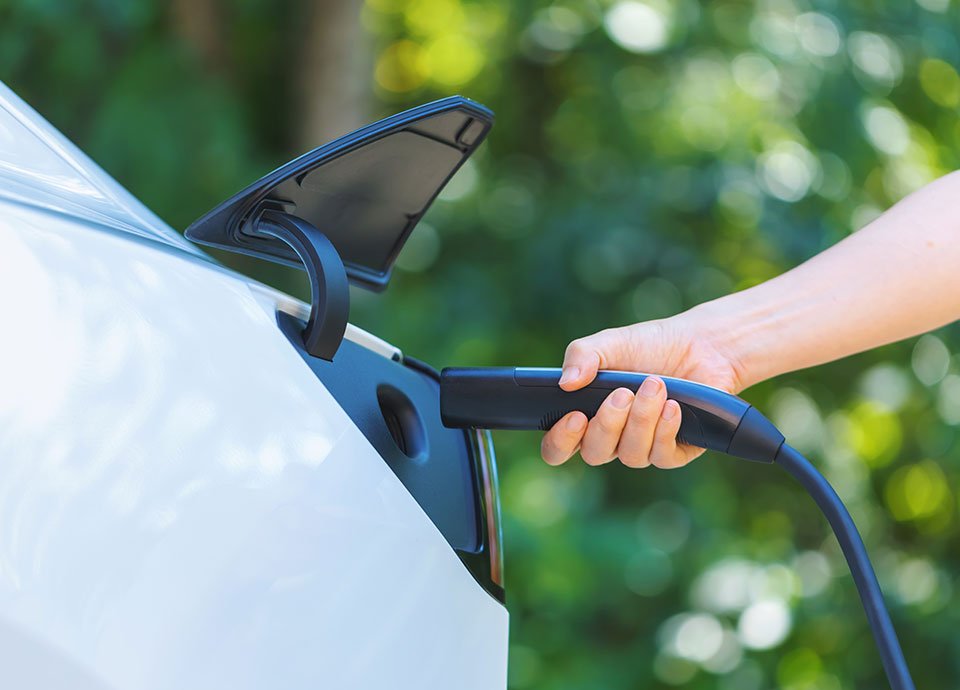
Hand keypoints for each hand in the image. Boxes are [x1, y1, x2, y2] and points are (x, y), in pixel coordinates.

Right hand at [540, 313, 744, 468]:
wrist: (700, 345)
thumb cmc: (649, 346)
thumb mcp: (610, 343)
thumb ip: (581, 355)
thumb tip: (566, 383)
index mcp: (586, 417)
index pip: (559, 448)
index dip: (561, 441)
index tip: (575, 416)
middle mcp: (612, 438)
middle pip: (595, 453)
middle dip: (608, 424)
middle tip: (623, 393)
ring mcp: (642, 447)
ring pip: (632, 455)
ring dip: (642, 419)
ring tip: (655, 385)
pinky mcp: (675, 451)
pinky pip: (662, 456)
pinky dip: (665, 429)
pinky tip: (672, 405)